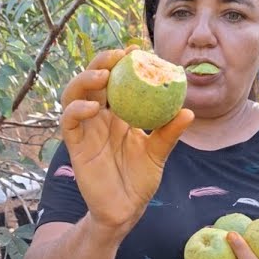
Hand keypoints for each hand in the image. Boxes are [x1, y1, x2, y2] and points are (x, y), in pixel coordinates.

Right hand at [60, 47, 193, 236]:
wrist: (125, 210)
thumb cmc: (140, 180)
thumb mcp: (158, 154)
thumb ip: (169, 133)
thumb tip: (189, 112)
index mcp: (120, 115)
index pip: (119, 82)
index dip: (124, 64)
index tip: (139, 48)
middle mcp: (100, 117)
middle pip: (94, 81)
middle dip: (103, 63)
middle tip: (119, 55)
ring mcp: (86, 129)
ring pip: (74, 94)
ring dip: (85, 80)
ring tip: (103, 74)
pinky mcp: (75, 144)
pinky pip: (69, 122)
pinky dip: (77, 109)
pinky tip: (93, 106)